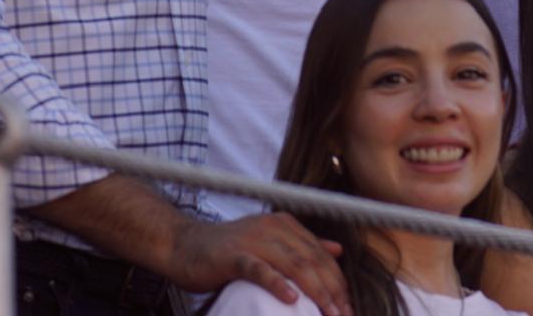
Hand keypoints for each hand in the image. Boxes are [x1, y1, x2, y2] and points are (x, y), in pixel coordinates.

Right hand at [168, 213, 350, 315]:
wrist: (183, 245)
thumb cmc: (228, 250)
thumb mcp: (269, 242)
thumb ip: (303, 245)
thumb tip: (337, 250)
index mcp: (284, 225)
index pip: (320, 255)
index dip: (338, 282)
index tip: (349, 307)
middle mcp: (272, 228)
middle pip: (312, 260)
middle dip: (332, 291)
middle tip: (345, 315)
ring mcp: (252, 240)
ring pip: (293, 264)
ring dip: (315, 291)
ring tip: (329, 313)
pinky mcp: (232, 255)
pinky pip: (259, 269)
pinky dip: (277, 284)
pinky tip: (292, 299)